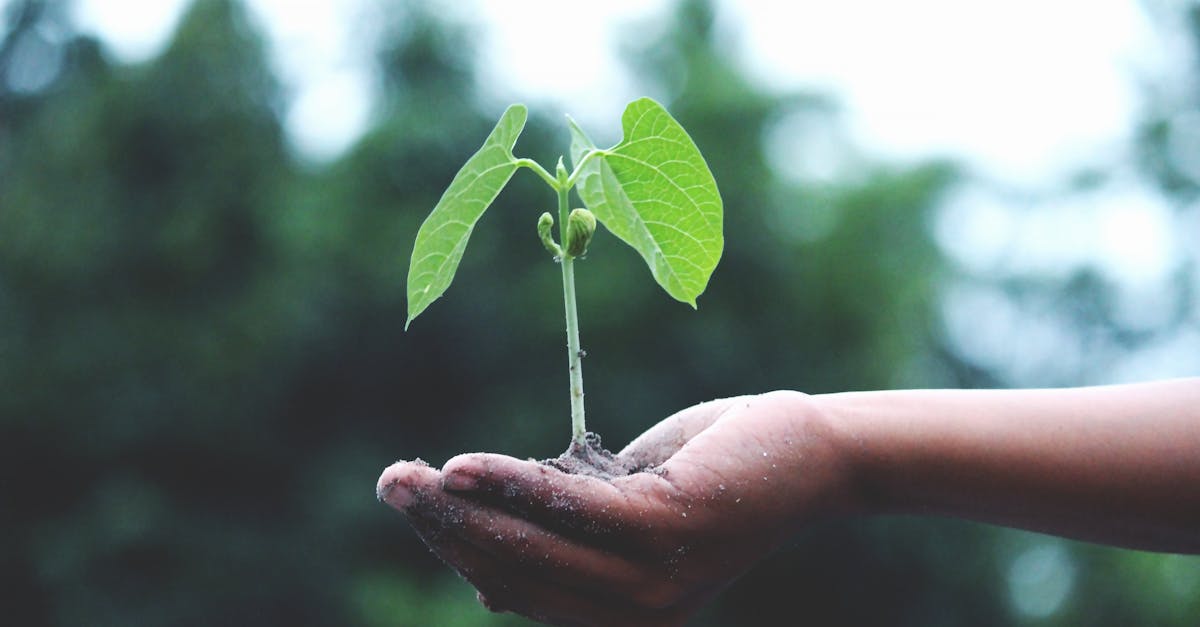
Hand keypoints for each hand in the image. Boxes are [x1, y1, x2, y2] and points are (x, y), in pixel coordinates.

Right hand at [376, 391, 853, 625]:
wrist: (808, 453)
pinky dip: (512, 485)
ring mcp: (651, 581)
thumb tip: (485, 560)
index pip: (516, 588)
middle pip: (513, 572)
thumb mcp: (626, 507)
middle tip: (389, 484)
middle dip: (443, 529)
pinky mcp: (666, 531)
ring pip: (531, 546)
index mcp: (619, 617)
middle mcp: (633, 616)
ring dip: (461, 509)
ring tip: (408, 477)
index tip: (414, 502)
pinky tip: (463, 467)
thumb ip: (566, 532)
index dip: (457, 548)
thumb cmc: (713, 472)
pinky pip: (569, 509)